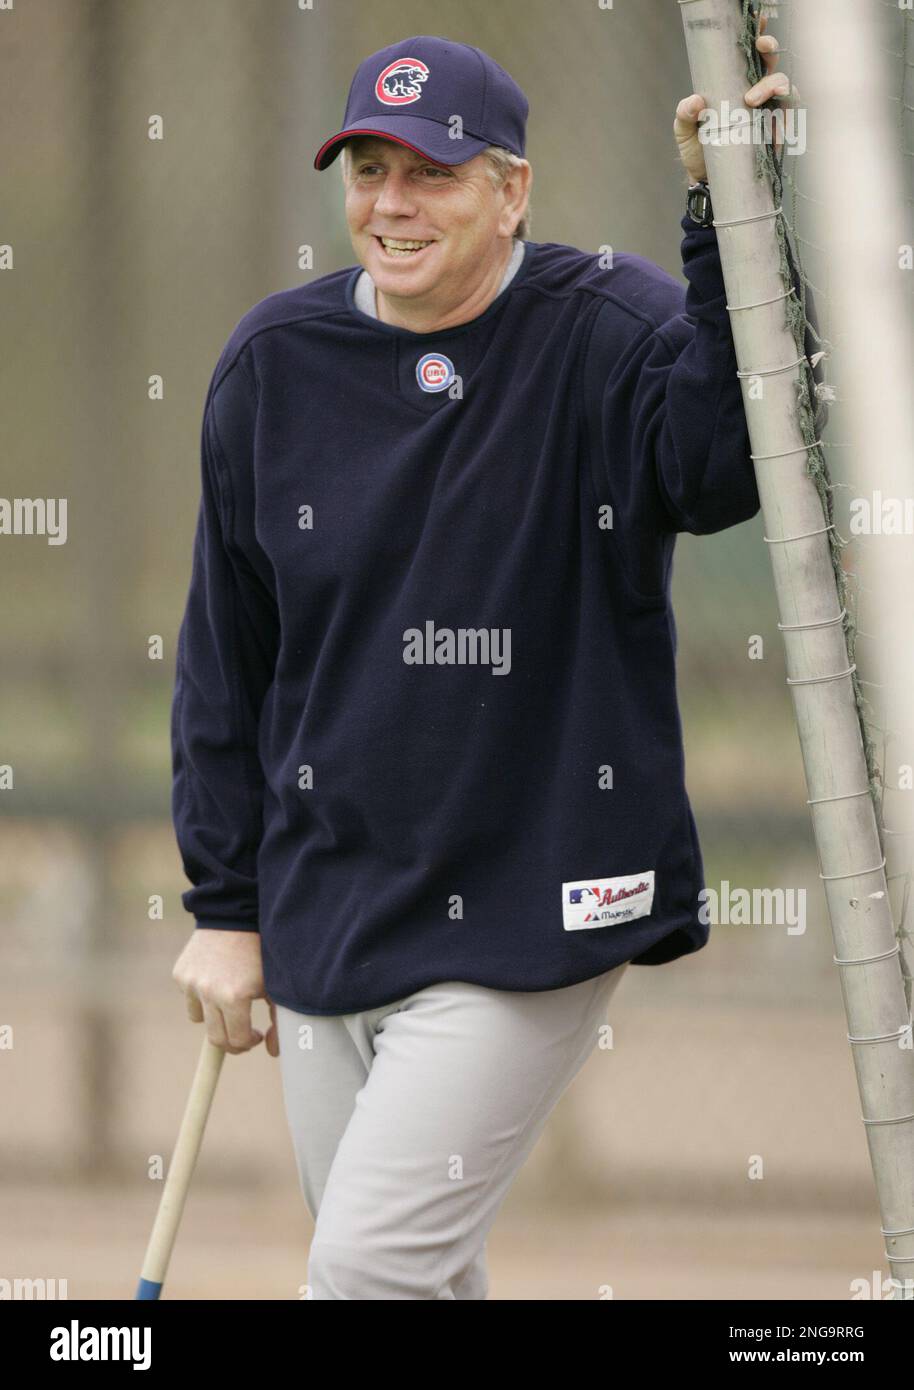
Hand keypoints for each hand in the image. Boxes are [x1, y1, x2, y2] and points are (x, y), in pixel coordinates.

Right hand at [172, 927, 279, 1056]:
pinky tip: (216, 976)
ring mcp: (191, 982)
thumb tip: (271, 1051)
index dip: (248, 1042)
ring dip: (214, 1016)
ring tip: (229, 998)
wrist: (236, 913)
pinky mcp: (180, 973)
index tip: (255, 1034)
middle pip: (215, 1037)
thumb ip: (279, 1022)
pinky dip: (201, 994)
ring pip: (199, 1018)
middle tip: (243, 1030)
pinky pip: (189, 996)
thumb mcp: (275, 986)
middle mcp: (208, 992)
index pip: (236, 1041)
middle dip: (231, 1039)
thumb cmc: (262, 952)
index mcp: (234, 998)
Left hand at [674, 12, 794, 183]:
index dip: (756, 33)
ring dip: (773, 84)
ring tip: (752, 100)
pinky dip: (782, 118)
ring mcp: (767, 112)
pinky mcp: (774, 132)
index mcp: (732, 84)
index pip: (747, 53)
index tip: (757, 21)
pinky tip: (770, 126)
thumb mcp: (684, 131)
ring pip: (784, 86)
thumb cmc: (697, 151)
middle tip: (762, 49)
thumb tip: (694, 101)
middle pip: (770, 62)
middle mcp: (753, 93)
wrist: (707, 182)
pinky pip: (788, 118)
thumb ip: (684, 115)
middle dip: (769, 49)